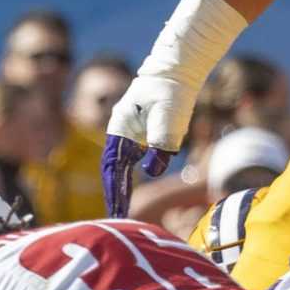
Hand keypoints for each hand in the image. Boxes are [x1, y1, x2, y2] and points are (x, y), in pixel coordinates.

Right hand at [101, 71, 194, 215]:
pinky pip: (130, 162)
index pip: (112, 166)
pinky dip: (128, 178)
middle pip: (113, 170)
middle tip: (117, 217)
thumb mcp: (168, 117)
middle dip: (114, 194)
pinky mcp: (140, 136)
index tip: (116, 210)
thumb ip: (160, 143)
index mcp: (120, 128)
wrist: (177, 71)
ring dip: (120, 188)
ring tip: (121, 210)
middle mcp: (120, 134)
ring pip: (120, 168)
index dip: (114, 190)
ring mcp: (129, 135)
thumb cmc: (171, 91)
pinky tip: (129, 191)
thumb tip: (151, 171)